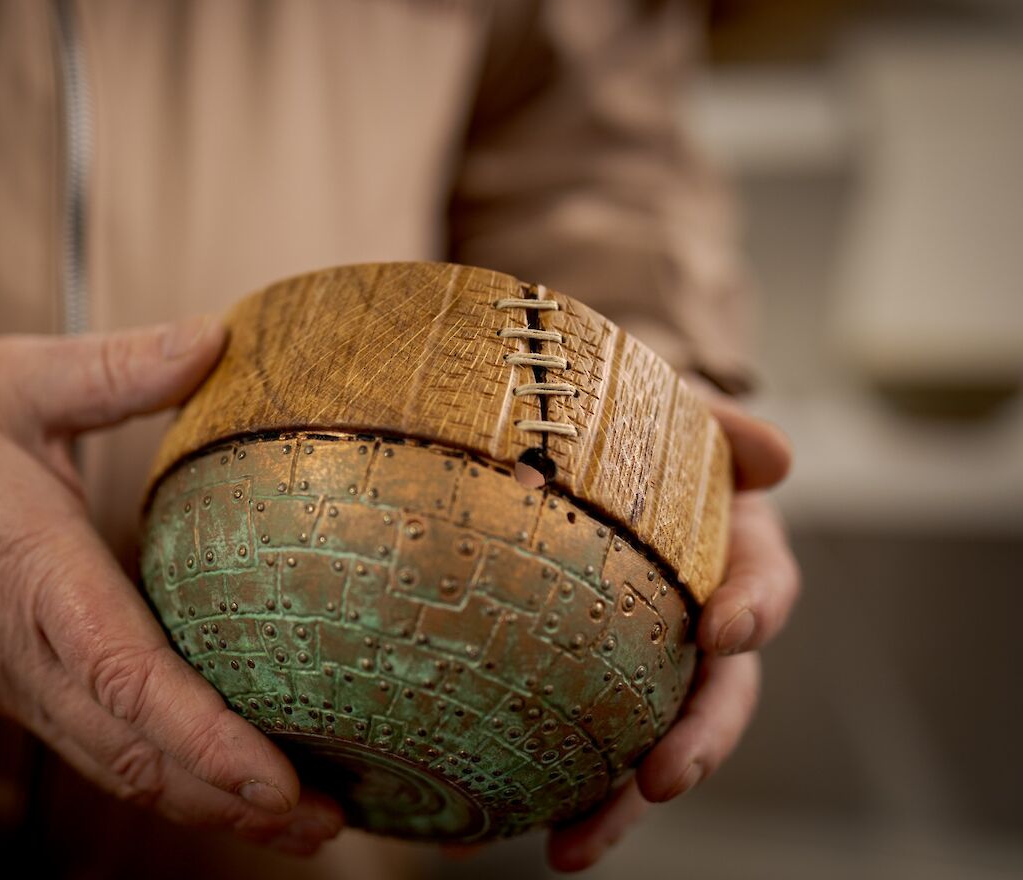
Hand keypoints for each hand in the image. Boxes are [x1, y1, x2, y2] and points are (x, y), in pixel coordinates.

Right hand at [0, 318, 342, 855]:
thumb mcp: (14, 380)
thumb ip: (117, 367)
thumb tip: (220, 336)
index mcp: (32, 573)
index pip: (124, 675)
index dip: (201, 735)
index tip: (275, 781)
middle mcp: (25, 650)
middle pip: (132, 752)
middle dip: (230, 799)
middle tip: (327, 821)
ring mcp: (16, 682)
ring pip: (115, 767)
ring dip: (205, 803)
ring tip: (298, 822)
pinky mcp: (16, 689)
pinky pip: (95, 749)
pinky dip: (165, 778)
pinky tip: (222, 782)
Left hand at [545, 393, 799, 871]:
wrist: (577, 446)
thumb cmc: (630, 426)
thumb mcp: (669, 408)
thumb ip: (717, 422)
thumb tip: (773, 452)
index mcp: (733, 554)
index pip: (762, 586)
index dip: (753, 611)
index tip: (724, 632)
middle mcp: (697, 625)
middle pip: (715, 701)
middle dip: (694, 748)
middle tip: (658, 783)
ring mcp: (644, 666)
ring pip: (643, 746)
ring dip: (614, 805)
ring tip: (568, 850)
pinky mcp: (582, 691)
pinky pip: (564, 744)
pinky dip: (532, 792)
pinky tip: (470, 833)